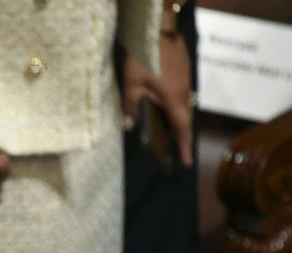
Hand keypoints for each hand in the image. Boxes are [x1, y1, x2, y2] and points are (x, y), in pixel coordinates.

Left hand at [121, 35, 193, 166]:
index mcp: (174, 99)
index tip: (188, 162)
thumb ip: (129, 106)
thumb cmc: (144, 56)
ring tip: (170, 134)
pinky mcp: (182, 70)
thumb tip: (127, 127)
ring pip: (182, 106)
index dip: (184, 147)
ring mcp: (184, 80)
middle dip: (181, 137)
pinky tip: (165, 108)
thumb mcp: (131, 83)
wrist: (158, 27)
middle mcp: (183, 92)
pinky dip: (174, 106)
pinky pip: (180, 94)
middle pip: (184, 119)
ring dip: (178, 121)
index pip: (181, 129)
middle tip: (178, 153)